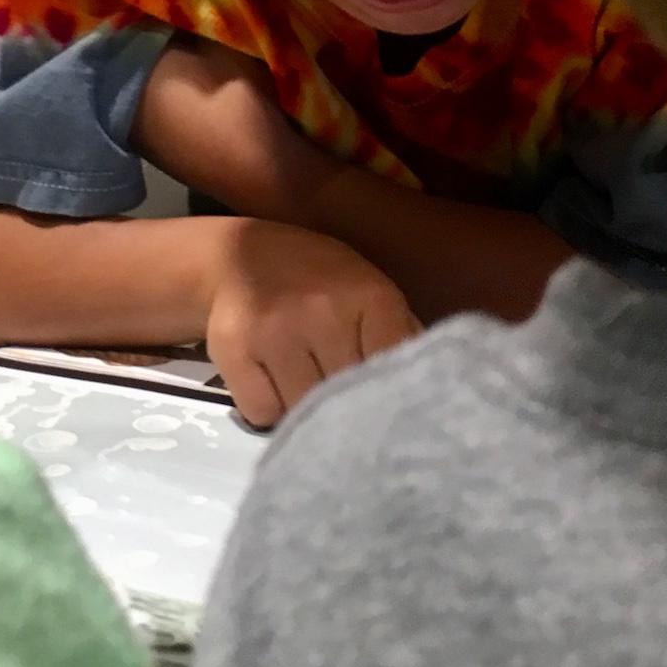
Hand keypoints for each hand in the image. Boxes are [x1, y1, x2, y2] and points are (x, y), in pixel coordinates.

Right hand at [205, 221, 420, 428]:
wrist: (239, 253)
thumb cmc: (319, 282)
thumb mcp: (369, 293)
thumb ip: (401, 337)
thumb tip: (434, 396)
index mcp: (371, 297)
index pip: (395, 373)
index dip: (392, 400)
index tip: (387, 412)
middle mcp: (323, 310)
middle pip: (349, 400)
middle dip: (346, 409)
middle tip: (340, 401)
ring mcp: (274, 329)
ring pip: (304, 413)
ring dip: (305, 413)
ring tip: (302, 382)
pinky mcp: (232, 348)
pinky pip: (262, 413)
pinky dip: (267, 409)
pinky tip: (270, 380)